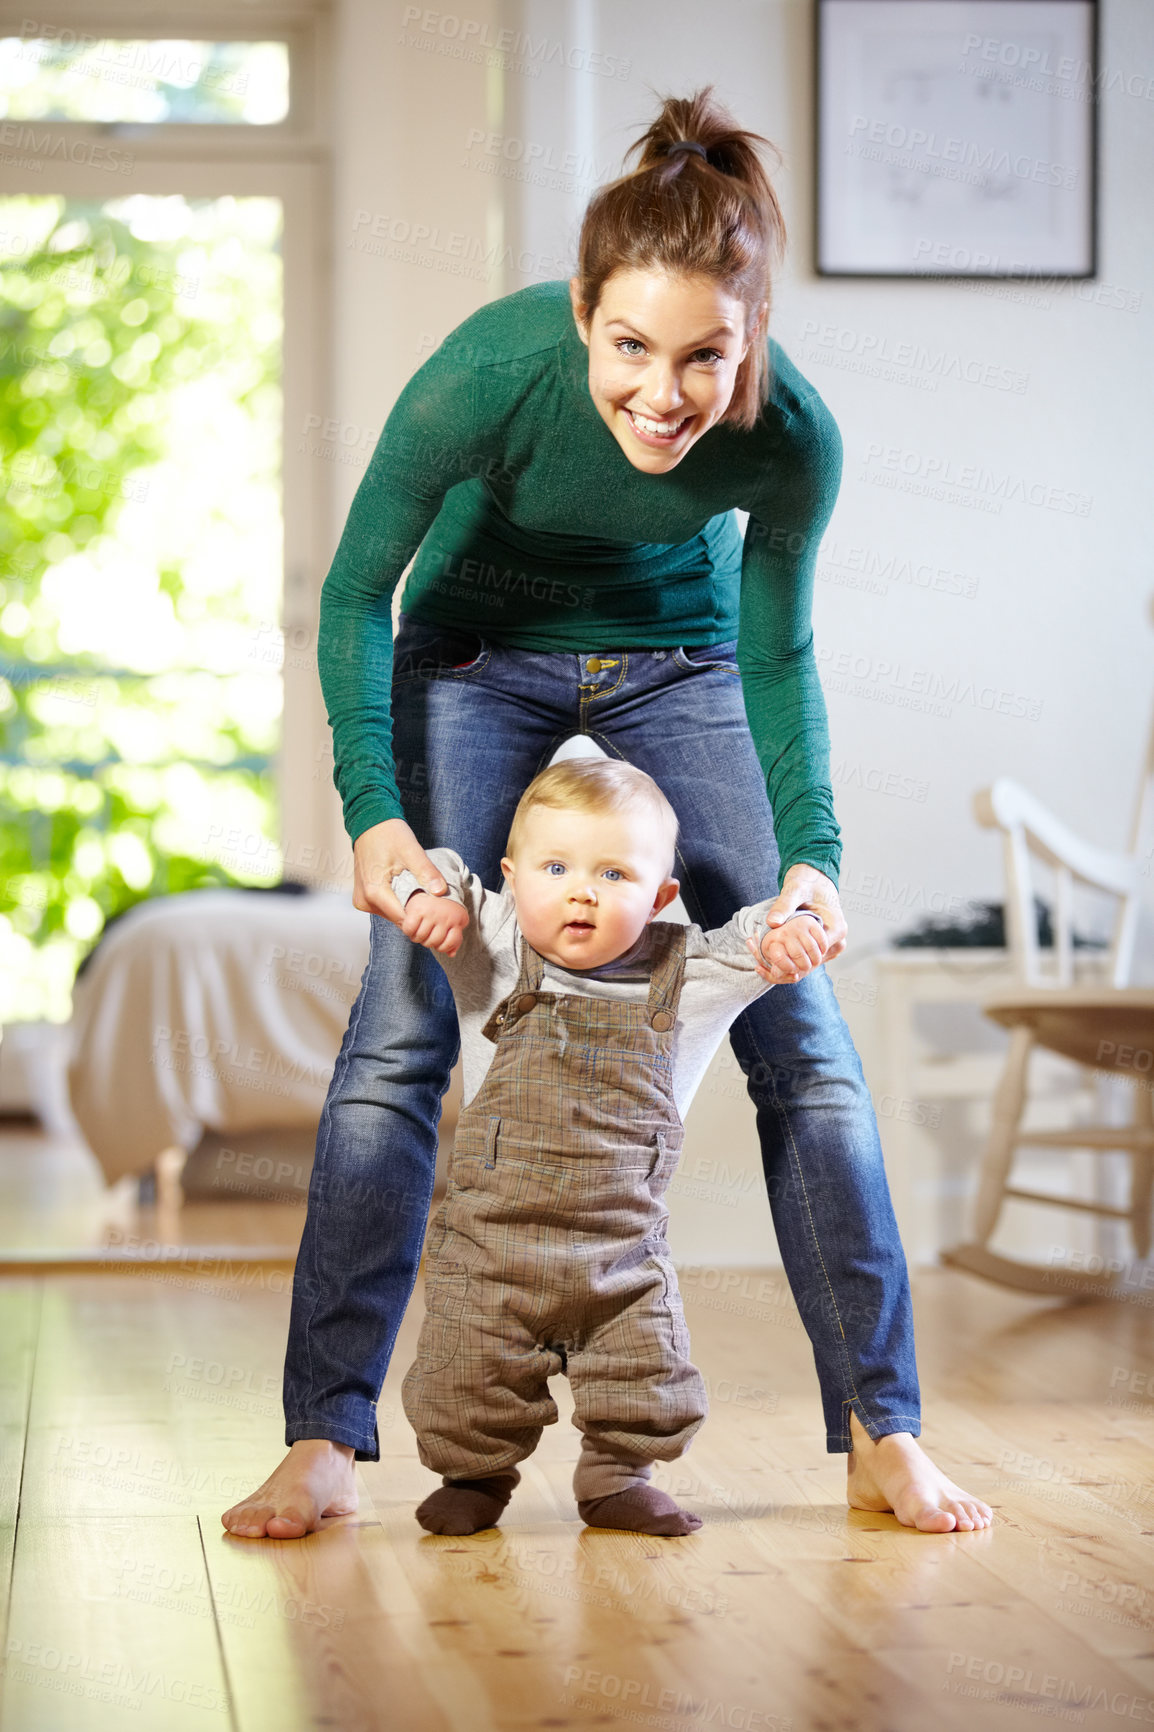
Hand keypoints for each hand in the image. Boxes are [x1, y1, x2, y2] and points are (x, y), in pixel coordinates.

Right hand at [352, 818, 449, 924]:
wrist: (370, 823)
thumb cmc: (388, 833)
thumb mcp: (411, 850)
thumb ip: (426, 872)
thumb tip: (441, 891)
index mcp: (374, 892)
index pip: (403, 919)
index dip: (422, 918)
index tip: (437, 913)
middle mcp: (365, 901)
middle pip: (398, 919)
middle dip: (416, 913)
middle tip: (431, 900)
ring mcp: (362, 901)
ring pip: (392, 914)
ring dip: (407, 907)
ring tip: (420, 893)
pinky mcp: (363, 897)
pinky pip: (386, 907)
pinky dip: (398, 902)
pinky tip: (408, 891)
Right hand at [401, 890, 469, 957]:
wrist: (427, 876)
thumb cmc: (441, 900)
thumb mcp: (455, 915)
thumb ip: (453, 936)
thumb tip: (452, 954)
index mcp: (460, 917)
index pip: (452, 943)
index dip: (443, 945)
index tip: (439, 937)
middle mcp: (448, 916)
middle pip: (435, 943)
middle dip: (428, 941)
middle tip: (426, 931)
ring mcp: (433, 913)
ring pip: (422, 939)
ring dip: (417, 936)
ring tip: (418, 927)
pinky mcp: (417, 909)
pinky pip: (410, 930)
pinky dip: (408, 929)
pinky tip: (410, 923)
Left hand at [748, 863, 847, 985]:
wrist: (814, 876)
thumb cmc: (807, 880)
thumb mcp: (794, 890)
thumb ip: (784, 905)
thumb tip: (772, 922)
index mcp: (836, 929)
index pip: (815, 955)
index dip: (791, 957)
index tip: (771, 954)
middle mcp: (838, 940)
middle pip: (811, 963)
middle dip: (788, 964)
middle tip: (762, 962)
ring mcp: (831, 944)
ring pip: (808, 964)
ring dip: (788, 964)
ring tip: (764, 958)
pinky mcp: (822, 945)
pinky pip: (807, 959)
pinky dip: (791, 959)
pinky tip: (774, 954)